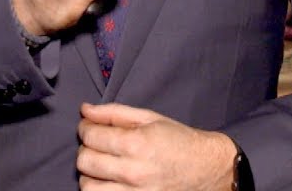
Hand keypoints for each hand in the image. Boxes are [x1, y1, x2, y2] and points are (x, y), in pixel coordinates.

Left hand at [77, 103, 235, 190]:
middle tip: (97, 145)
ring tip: (102, 165)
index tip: (89, 127)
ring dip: (89, 173)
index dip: (85, 128)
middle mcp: (133, 171)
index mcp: (137, 143)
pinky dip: (100, 189)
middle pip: (85, 161)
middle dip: (86, 149)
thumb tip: (85, 110)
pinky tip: (109, 180)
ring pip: (87, 186)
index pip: (91, 136)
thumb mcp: (150, 118)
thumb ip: (114, 113)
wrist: (206, 169)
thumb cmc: (179, 141)